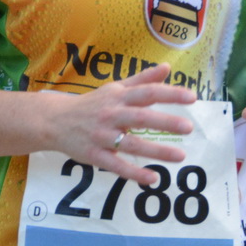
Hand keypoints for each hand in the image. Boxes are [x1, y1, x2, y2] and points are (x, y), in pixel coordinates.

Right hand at [41, 65, 194, 186]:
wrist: (54, 121)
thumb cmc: (91, 104)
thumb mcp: (115, 89)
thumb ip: (142, 80)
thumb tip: (168, 67)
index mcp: (119, 97)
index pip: (147, 92)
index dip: (169, 93)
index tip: (192, 97)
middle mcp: (111, 115)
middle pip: (141, 117)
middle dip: (165, 121)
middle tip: (189, 126)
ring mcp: (102, 136)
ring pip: (131, 144)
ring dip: (156, 150)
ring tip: (180, 156)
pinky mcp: (95, 155)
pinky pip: (116, 165)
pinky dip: (134, 172)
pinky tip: (153, 178)